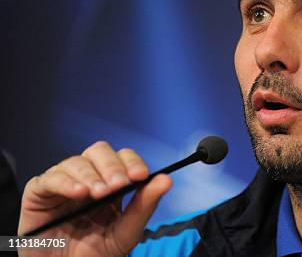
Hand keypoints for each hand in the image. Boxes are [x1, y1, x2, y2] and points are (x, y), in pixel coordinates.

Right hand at [18, 141, 171, 256]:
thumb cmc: (95, 253)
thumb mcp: (126, 231)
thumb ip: (144, 205)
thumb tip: (166, 179)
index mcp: (110, 182)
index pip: (123, 159)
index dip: (132, 162)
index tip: (141, 175)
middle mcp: (87, 177)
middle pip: (99, 152)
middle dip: (112, 166)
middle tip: (119, 184)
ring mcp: (63, 183)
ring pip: (76, 162)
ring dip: (91, 175)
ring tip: (99, 194)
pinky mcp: (39, 193)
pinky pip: (50, 178)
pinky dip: (66, 182)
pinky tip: (79, 193)